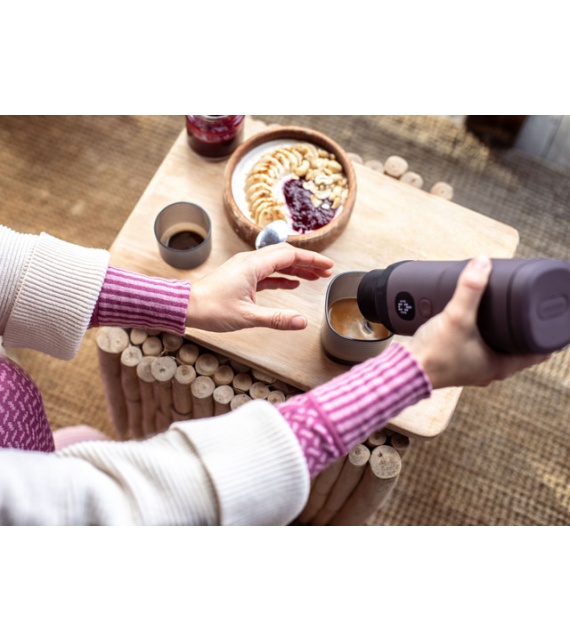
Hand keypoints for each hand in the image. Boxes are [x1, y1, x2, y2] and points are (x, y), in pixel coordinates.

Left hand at [185, 243, 333, 331]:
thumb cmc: (211, 309)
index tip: (328, 265)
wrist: (186, 307)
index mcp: (253, 265)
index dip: (312, 259)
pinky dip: (282, 276)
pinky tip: (292, 283)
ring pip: (277, 263)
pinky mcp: (241, 277)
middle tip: (326, 271)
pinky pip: (267, 273)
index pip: (289, 255)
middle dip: (307, 262)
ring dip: (296, 269)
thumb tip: (302, 321)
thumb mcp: (247, 317)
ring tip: (315, 277)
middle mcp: (250, 262)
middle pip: (285, 255)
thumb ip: (277, 318)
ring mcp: (245, 269)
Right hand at [407, 255, 549, 389]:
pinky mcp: (456, 365)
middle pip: (518, 349)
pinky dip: (480, 338)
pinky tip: (473, 326)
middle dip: (521, 330)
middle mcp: (489, 371)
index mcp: (499, 366)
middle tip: (525, 310)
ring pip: (497, 350)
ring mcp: (472, 370)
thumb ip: (469, 289)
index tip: (551, 319)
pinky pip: (477, 351)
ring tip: (500, 314)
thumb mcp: (456, 317)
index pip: (538, 352)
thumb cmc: (433, 356)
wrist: (404, 371)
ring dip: (500, 335)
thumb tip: (482, 263)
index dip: (548, 335)